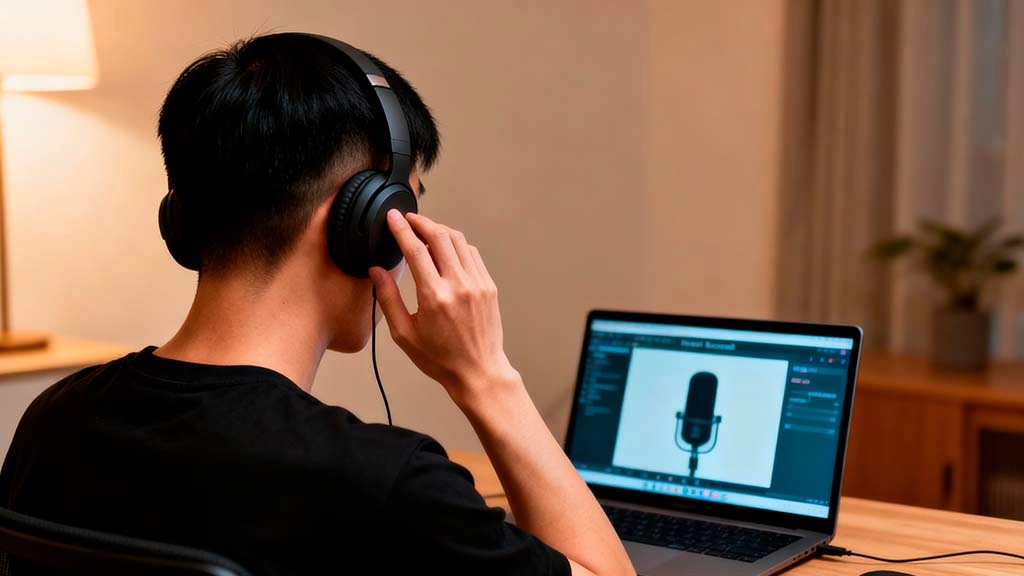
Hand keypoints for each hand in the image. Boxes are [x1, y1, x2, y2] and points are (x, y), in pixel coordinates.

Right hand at [369, 210, 518, 401]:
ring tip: (425, 231)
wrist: (478, 371)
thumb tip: (377, 270)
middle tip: (408, 219)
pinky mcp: (489, 286)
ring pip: (458, 241)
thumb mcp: (404, 333)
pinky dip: (457, 244)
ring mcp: (477, 283)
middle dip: (422, 222)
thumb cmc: (440, 358)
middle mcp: (458, 285)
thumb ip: (388, 298)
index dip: (402, 229)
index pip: (416, 250)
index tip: (393, 217)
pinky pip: (472, 254)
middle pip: (440, 236)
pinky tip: (446, 248)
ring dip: (440, 230)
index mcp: (434, 296)